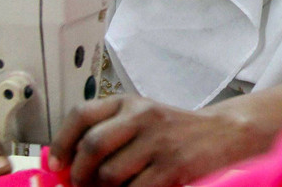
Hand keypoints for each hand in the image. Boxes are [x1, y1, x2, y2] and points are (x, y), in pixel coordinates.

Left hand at [48, 96, 274, 186]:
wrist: (224, 133)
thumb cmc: (175, 132)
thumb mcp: (142, 121)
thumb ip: (109, 134)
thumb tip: (67, 168)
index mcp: (129, 103)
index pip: (82, 114)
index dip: (61, 143)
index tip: (57, 165)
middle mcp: (143, 116)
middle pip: (92, 146)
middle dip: (80, 175)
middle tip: (83, 186)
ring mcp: (159, 141)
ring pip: (109, 174)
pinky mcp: (173, 166)